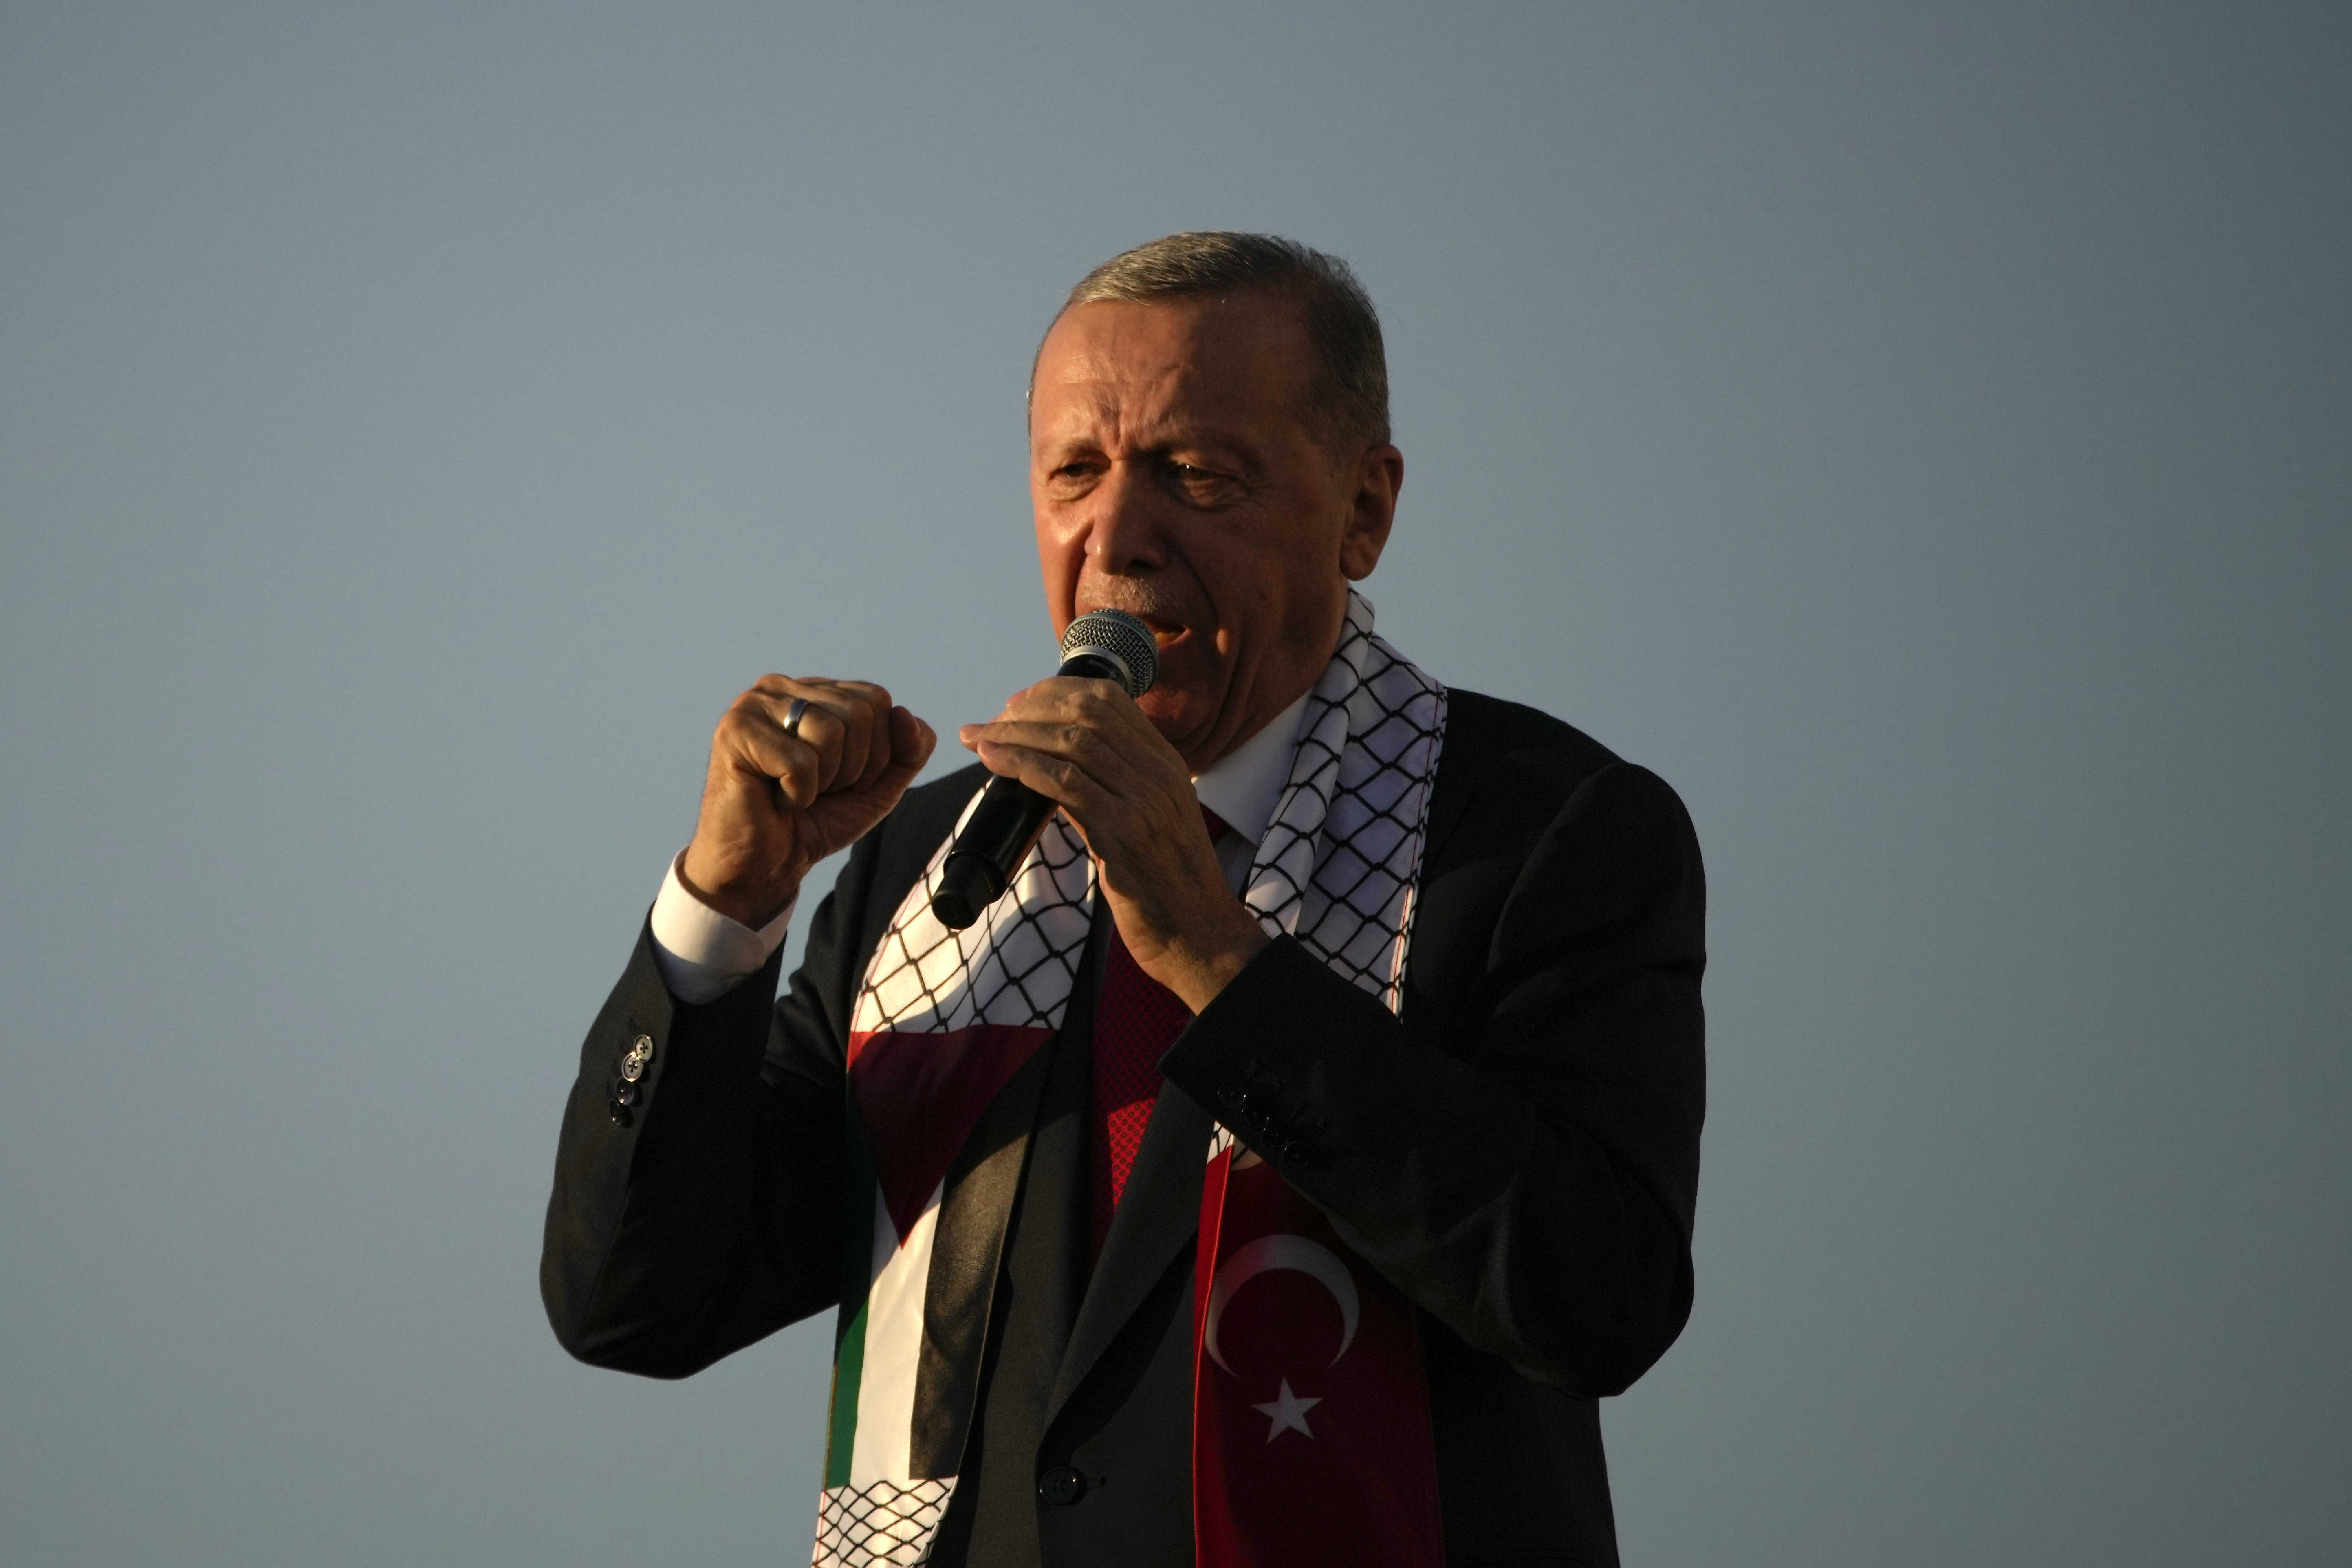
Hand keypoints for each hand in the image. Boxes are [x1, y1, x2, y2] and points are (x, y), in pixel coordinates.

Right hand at [681, 677, 935, 927]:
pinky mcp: (734, 731)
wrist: (763, 866)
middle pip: (858, 712)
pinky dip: (798, 795)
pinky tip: (775, 799)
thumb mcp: (879, 785)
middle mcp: (783, 688)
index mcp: (815, 692)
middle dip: (852, 767)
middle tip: (819, 790)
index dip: (877, 752)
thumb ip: (909, 750)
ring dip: (825, 781)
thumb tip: (905, 713)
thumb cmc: (815, 820)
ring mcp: (754, 705)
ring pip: (830, 732)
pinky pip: (800, 761)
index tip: (844, 780)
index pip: (876, 698)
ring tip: (796, 792)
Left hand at [959, 677, 1267, 1011]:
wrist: (1198, 935)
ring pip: (1071, 741)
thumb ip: (1116, 788)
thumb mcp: (1148, 821)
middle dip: (1029, 709)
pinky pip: (1065, 784)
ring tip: (979, 738)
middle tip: (991, 722)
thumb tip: (1057, 768)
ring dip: (1016, 734)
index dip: (1055, 691)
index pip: (1110, 699)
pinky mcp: (1124, 833)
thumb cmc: (1164, 886)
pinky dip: (1023, 765)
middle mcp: (1159, 772)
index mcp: (1166, 764)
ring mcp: (1144, 801)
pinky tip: (994, 762)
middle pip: (1086, 712)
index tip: (1018, 703)